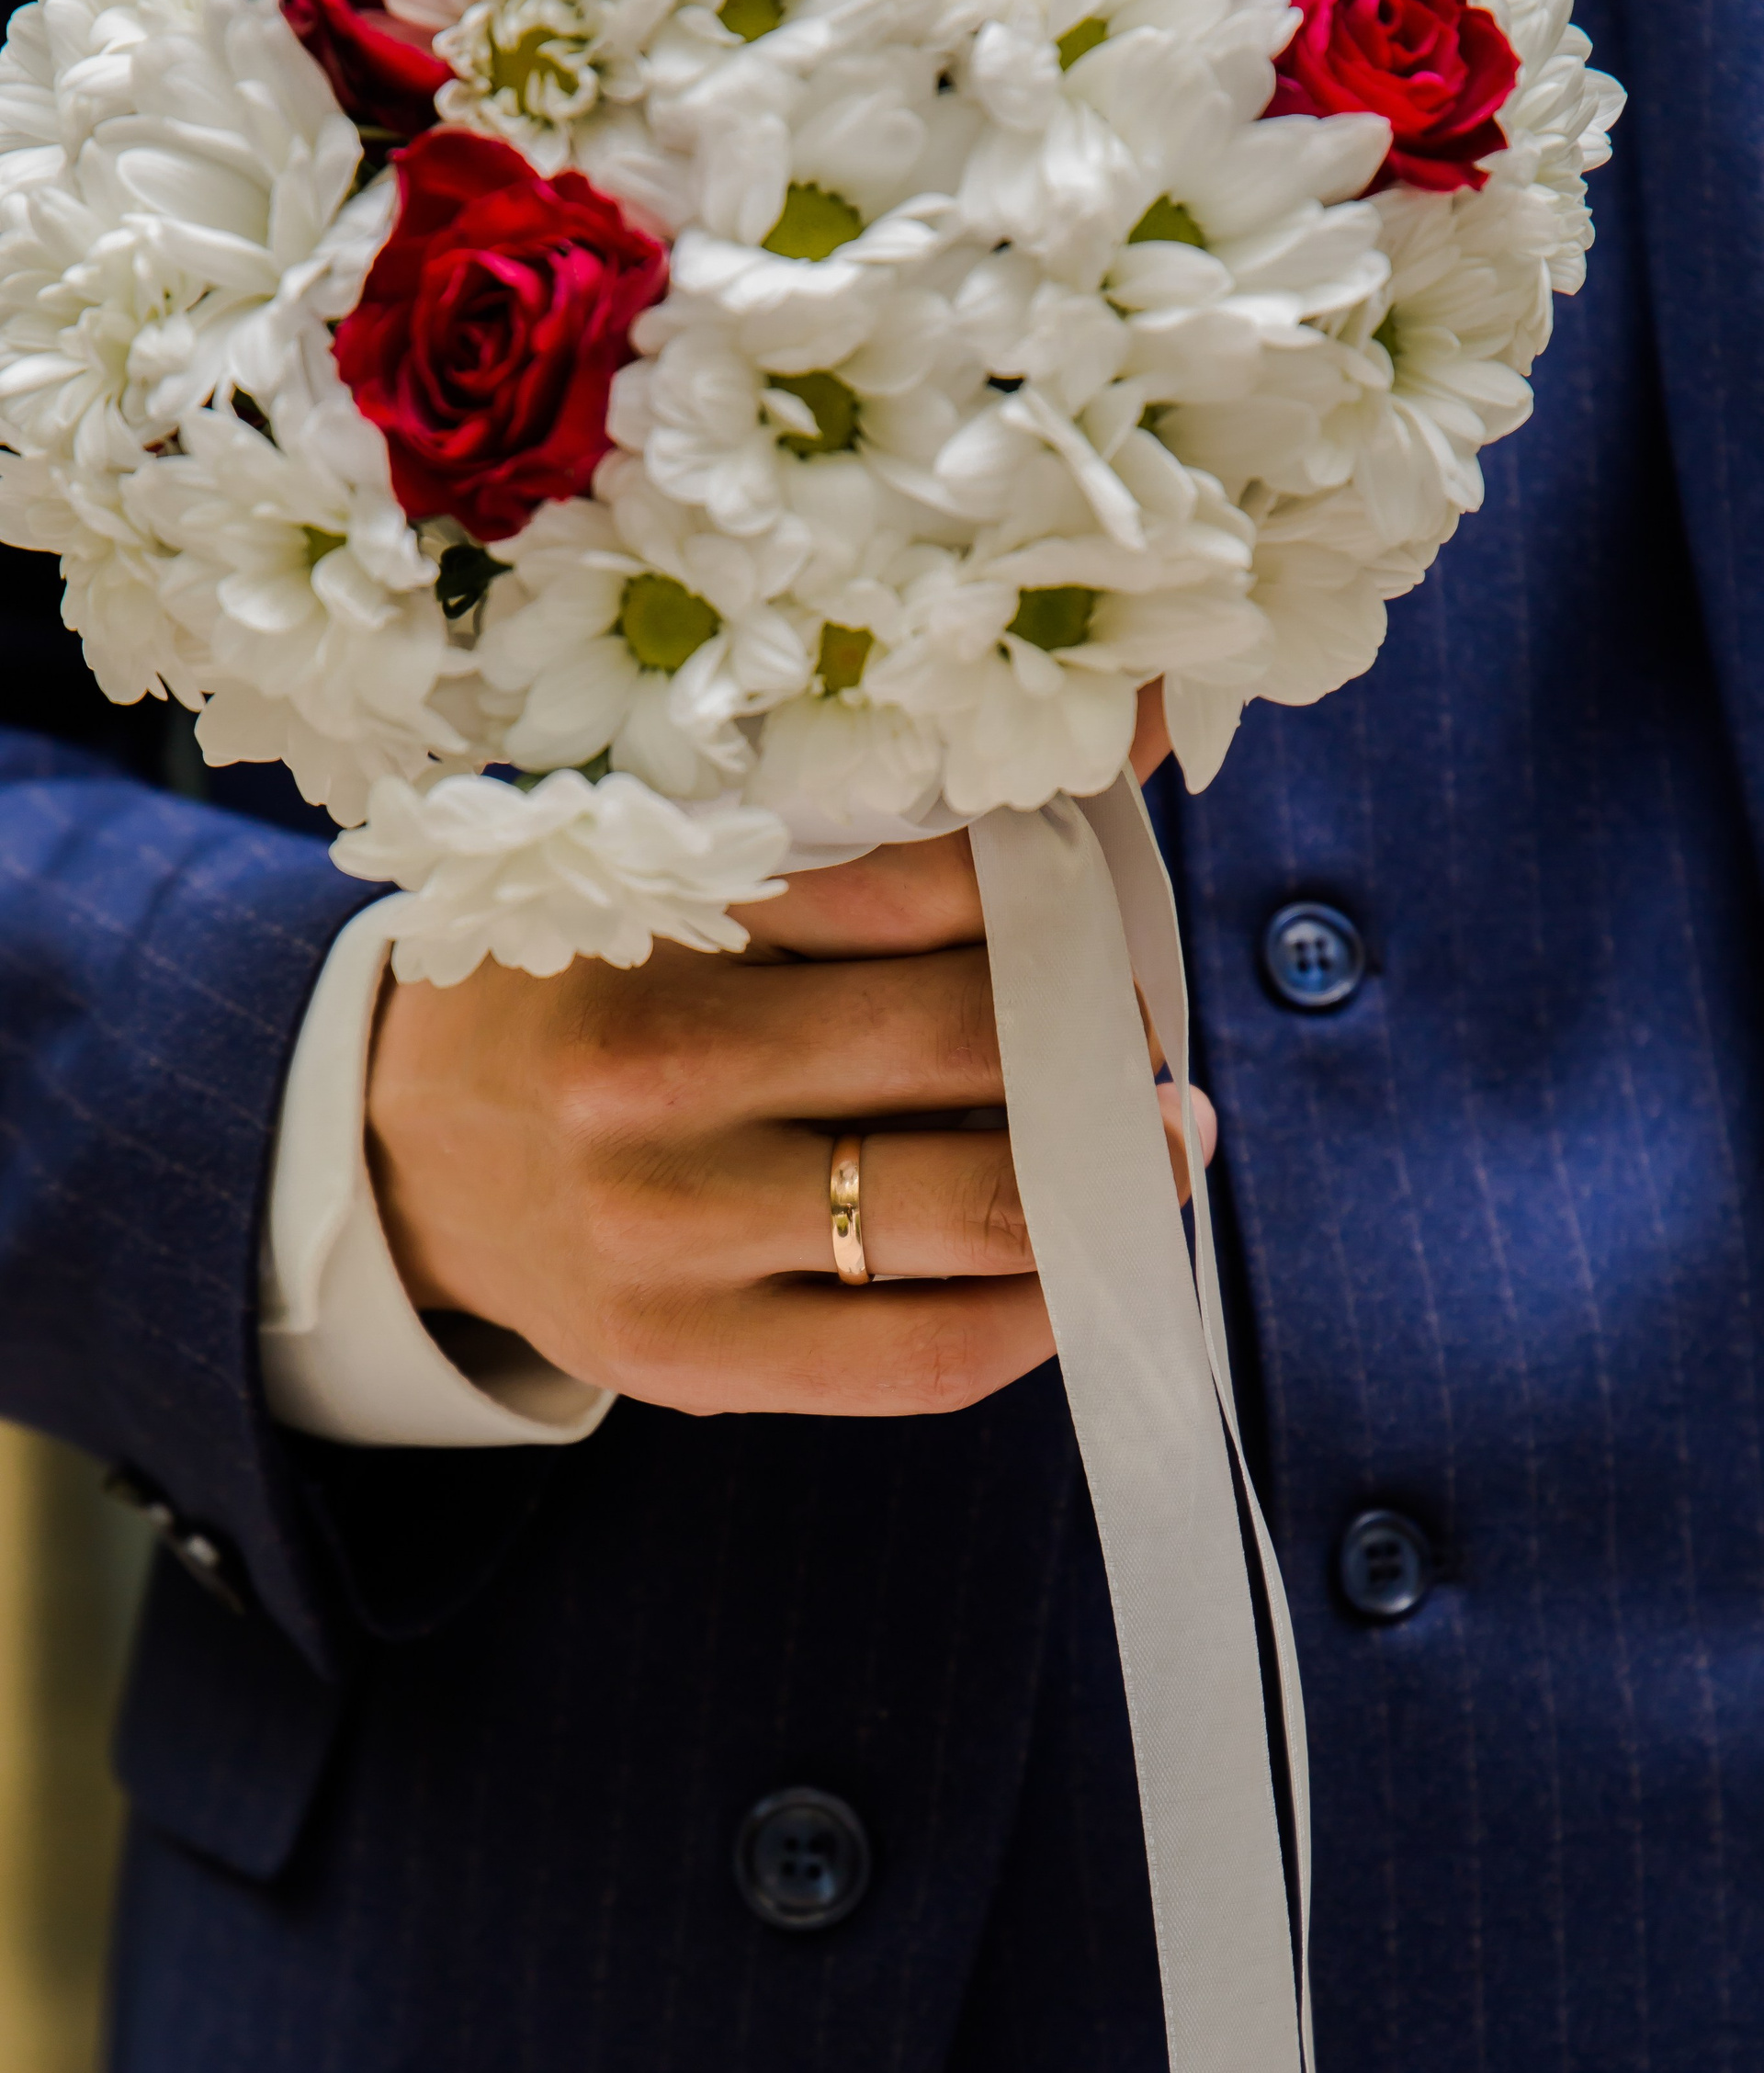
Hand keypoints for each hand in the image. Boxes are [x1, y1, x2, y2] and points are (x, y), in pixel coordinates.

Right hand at [364, 685, 1213, 1419]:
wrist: (396, 1154)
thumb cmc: (579, 988)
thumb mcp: (671, 862)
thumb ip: (871, 820)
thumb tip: (1150, 712)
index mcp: (654, 915)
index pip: (928, 887)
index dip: (1058, 899)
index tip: (1100, 915)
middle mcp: (652, 1073)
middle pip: (970, 1044)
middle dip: (1103, 1035)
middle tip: (1143, 1029)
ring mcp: (667, 1232)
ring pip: (973, 1208)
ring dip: (1109, 1176)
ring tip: (1154, 1140)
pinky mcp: (687, 1359)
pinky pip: (926, 1356)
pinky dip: (1041, 1313)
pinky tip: (1074, 1264)